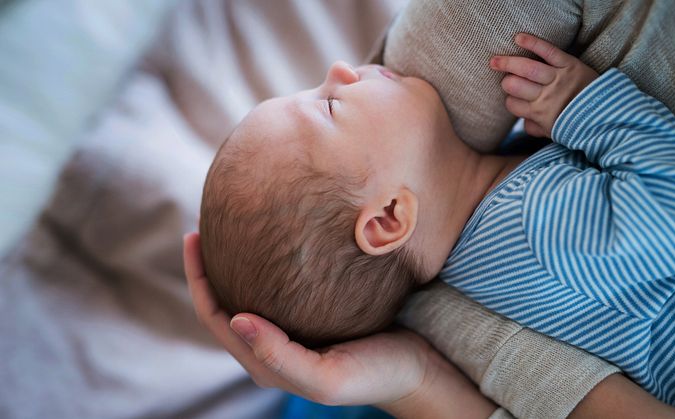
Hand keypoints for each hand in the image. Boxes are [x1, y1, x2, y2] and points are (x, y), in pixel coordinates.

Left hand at [182, 232, 494, 416]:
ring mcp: (295, 328)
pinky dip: (268, 261)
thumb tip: (238, 320)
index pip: (218, 317)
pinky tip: (276, 237)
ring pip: (252, 292)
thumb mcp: (328, 378)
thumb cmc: (377, 374)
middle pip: (227, 302)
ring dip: (235, 263)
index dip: (198, 281)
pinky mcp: (317, 312)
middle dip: (209, 267)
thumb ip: (280, 358)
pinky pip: (281, 284)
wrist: (420, 368)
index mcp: (269, 362)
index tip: (192, 237)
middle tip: (203, 225)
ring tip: (231, 225)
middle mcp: (275, 344)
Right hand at [490, 33, 597, 137]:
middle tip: (506, 81)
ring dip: (508, 63)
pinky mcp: (569, 64)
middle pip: (515, 85)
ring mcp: (557, 78)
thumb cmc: (577, 124)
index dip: (510, 100)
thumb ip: (536, 129)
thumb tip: (524, 124)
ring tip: (495, 61)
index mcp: (539, 113)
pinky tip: (518, 38)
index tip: (514, 99)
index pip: (513, 104)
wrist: (607, 115)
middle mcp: (545, 96)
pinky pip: (548, 51)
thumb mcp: (555, 132)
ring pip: (527, 68)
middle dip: (507, 82)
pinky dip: (532, 43)